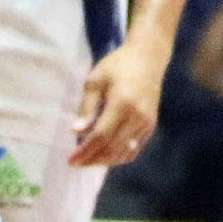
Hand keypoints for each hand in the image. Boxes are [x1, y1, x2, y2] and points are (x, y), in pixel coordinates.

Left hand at [70, 39, 166, 167]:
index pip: (101, 136)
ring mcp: (146, 122)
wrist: (148, 58)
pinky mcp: (151, 125)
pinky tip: (106, 155)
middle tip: (76, 163)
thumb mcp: (96, 80)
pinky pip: (135, 149)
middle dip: (92, 159)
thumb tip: (76, 132)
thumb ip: (87, 107)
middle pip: (112, 148)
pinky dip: (119, 156)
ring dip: (105, 161)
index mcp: (121, 103)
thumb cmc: (118, 65)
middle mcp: (137, 116)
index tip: (71, 160)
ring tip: (88, 160)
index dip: (85, 151)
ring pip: (124, 152)